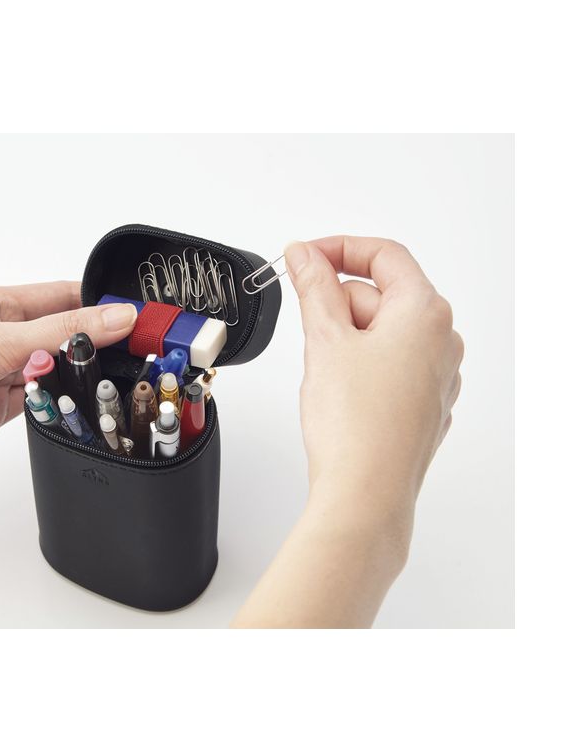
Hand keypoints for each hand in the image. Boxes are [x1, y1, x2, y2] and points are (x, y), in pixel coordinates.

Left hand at [0, 282, 137, 497]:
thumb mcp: (4, 339)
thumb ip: (65, 331)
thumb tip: (117, 315)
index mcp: (0, 304)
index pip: (62, 296)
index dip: (99, 302)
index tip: (136, 313)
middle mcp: (3, 337)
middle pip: (63, 336)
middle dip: (93, 343)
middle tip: (135, 350)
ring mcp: (3, 373)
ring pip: (55, 371)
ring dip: (74, 377)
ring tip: (106, 380)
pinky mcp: (1, 408)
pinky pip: (43, 402)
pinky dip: (59, 404)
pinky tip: (75, 403)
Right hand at [233, 236, 462, 627]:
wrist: (365, 495)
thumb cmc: (355, 425)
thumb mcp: (325, 340)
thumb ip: (313, 286)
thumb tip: (305, 255)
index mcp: (426, 314)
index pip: (384, 256)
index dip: (338, 249)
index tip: (303, 257)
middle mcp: (442, 342)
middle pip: (381, 296)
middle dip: (337, 303)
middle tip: (305, 327)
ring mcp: (436, 376)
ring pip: (382, 333)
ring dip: (346, 337)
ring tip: (323, 371)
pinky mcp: (422, 405)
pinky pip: (388, 366)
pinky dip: (359, 365)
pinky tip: (339, 392)